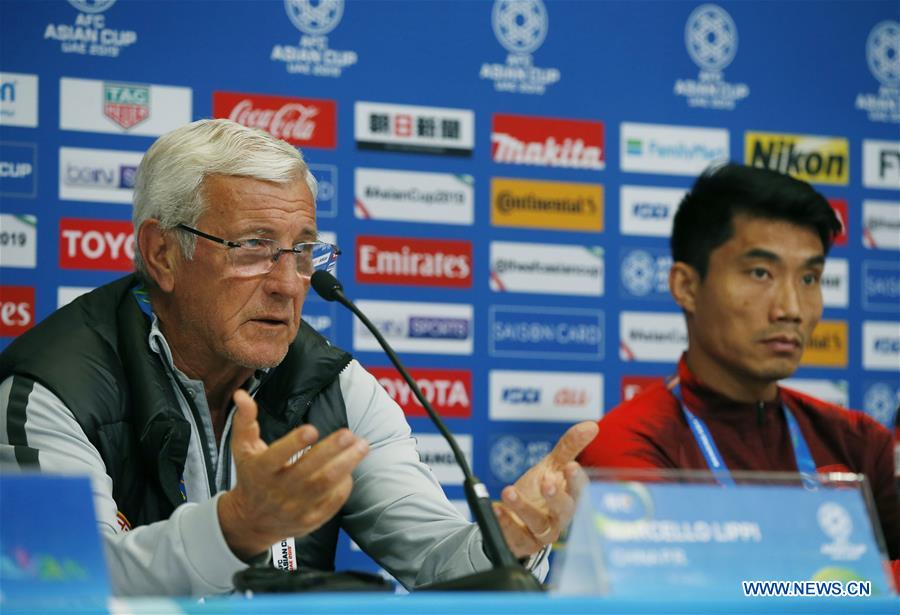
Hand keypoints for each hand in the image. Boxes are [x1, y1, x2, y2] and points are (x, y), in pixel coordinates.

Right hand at [218, 389, 368, 560]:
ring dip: (346, 465)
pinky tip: (351, 469)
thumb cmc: (251, 476)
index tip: (312, 429)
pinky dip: (343, 486)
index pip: (276, 457)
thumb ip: (245, 420)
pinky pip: (331, 503)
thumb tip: (241, 394)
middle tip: (349, 433)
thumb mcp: (242, 449)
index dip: (294, 443)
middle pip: (308, 471)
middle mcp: (277, 491)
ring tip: (362, 446)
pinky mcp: (309, 520)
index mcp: (260, 471)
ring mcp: (294, 508)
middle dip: (331, 451)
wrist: (251, 521)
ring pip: (325, 486)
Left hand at [493, 421, 597, 557]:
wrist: (512, 518)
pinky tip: (497, 509)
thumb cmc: (536, 492)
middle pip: (564, 510)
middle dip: (556, 496)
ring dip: (524, 508)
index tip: (571, 466)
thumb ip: (569, 446)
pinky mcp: (523, 542)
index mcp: (569, 495)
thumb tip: (591, 425)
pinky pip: (515, 536)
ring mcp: (542, 531)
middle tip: (547, 482)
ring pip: (538, 524)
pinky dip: (505, 523)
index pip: (578, 488)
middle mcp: (559, 516)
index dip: (575, 479)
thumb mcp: (550, 466)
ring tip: (509, 492)